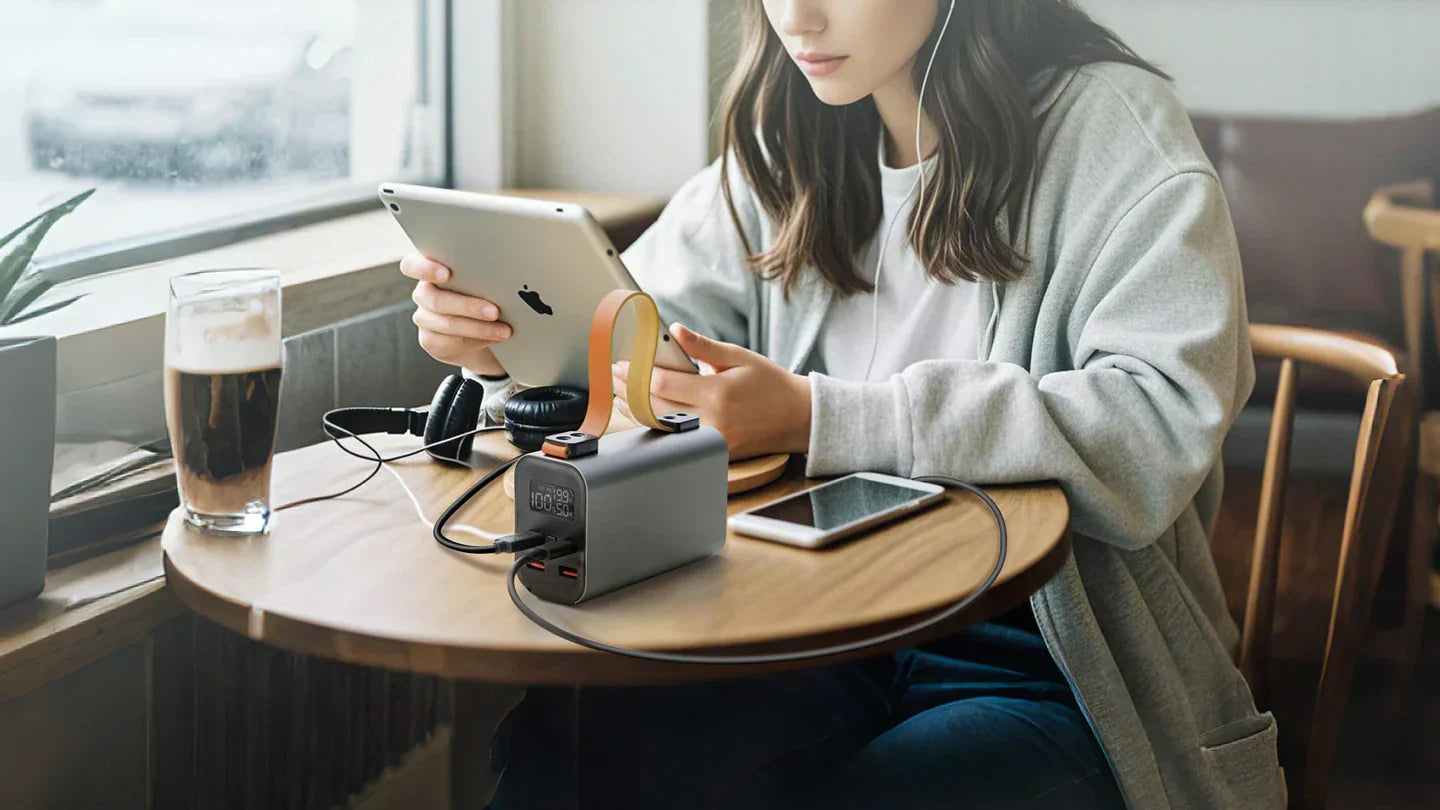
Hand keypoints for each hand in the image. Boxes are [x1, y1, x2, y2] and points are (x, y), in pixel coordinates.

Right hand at [399, 253, 510, 375]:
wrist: (484, 331)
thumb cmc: (487, 295)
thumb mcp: (484, 279)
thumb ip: (482, 272)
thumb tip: (505, 268)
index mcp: (430, 269)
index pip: (411, 265)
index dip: (425, 269)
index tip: (446, 274)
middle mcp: (423, 293)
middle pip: (436, 300)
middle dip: (469, 306)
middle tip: (495, 311)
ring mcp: (424, 317)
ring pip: (447, 323)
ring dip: (480, 328)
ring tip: (505, 330)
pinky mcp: (430, 340)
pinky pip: (451, 342)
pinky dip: (479, 340)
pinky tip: (496, 338)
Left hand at [612, 324, 811, 459]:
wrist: (798, 417)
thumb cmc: (770, 384)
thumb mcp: (739, 357)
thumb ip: (703, 347)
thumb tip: (674, 331)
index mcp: (718, 394)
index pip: (663, 383)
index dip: (636, 373)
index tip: (622, 363)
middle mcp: (712, 421)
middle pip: (655, 406)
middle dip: (629, 389)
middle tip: (614, 375)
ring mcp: (712, 441)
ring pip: (661, 425)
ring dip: (635, 410)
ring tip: (618, 394)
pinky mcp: (713, 451)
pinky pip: (676, 438)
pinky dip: (655, 424)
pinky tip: (642, 414)